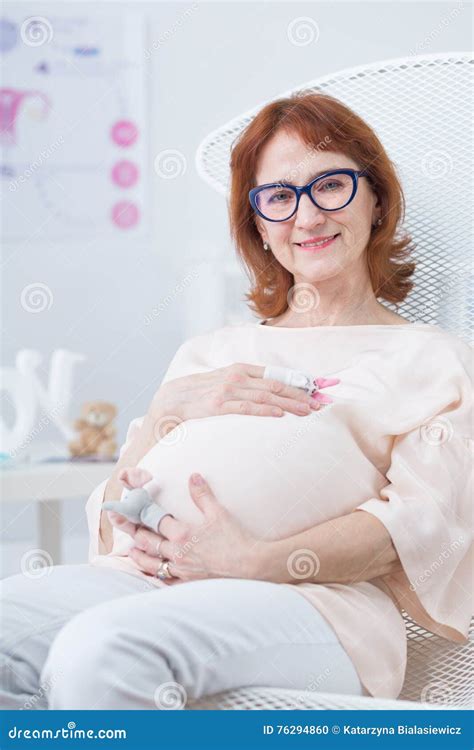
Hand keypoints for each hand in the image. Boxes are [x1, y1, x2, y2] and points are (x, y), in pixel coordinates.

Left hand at [112, 473, 264, 584]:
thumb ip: (202, 495)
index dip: (140, 512)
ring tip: (132, 550)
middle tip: (121, 525)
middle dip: (133, 532)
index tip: (128, 507)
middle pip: (147, 542)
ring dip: (139, 555)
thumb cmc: (236, 539)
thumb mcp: (219, 513)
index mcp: (182, 534)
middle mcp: (177, 553)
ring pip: (151, 564)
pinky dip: (155, 575)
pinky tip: (153, 573)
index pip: (154, 520)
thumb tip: (193, 476)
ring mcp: (181, 571)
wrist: (251, 566)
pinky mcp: (188, 583)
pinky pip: (164, 581)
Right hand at [149, 362, 322, 436]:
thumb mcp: (226, 383)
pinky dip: (265, 410)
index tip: (322, 389)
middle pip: (277, 385)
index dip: (302, 382)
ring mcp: (228, 390)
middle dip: (302, 394)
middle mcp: (238, 376)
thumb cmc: (202, 393)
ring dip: (290, 404)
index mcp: (242, 369)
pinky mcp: (218, 405)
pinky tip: (280, 415)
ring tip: (308, 411)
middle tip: (322, 403)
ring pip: (266, 396)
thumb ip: (248, 385)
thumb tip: (272, 394)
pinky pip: (246, 408)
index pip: (278, 375)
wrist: (171, 400)